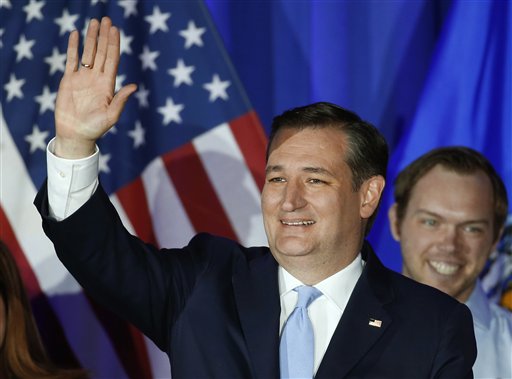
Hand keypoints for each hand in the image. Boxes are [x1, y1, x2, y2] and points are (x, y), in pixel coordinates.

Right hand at [54, 17, 136, 157]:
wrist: (76, 134)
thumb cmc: (96, 128)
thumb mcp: (111, 115)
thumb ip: (121, 100)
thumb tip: (133, 86)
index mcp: (108, 85)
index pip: (112, 60)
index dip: (114, 44)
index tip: (115, 30)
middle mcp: (97, 78)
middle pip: (102, 52)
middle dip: (104, 36)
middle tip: (106, 19)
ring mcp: (83, 78)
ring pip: (88, 53)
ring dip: (91, 38)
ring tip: (93, 22)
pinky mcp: (69, 80)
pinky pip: (71, 60)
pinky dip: (73, 47)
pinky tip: (75, 34)